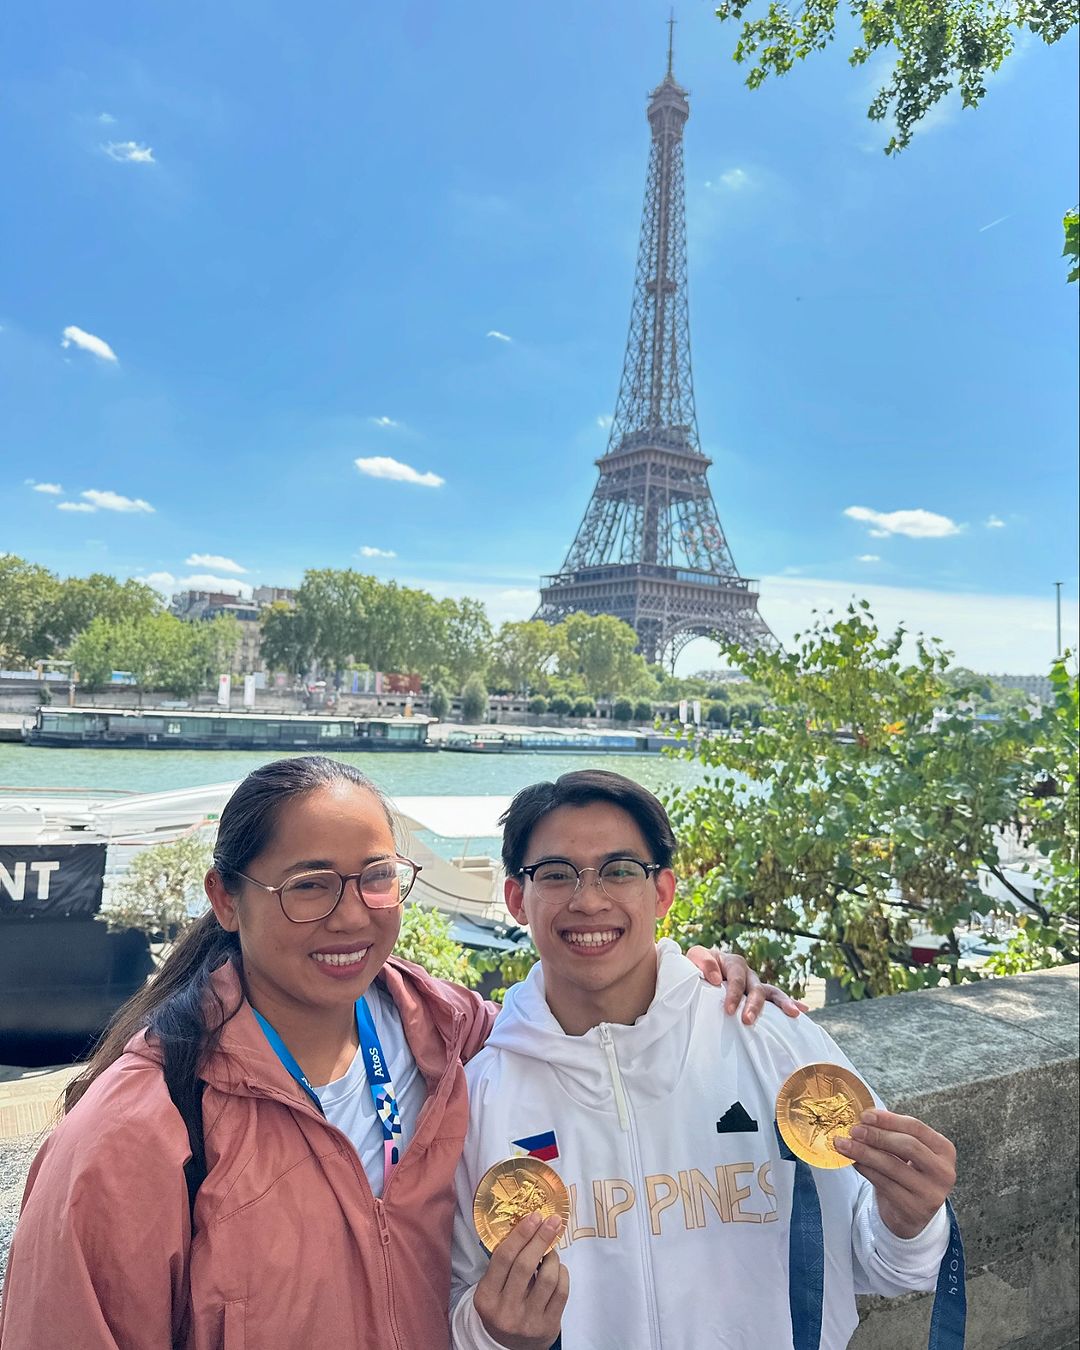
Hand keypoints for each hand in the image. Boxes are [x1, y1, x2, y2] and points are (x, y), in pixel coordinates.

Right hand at [473, 1211, 568, 1349]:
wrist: (510, 1346)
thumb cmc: (501, 1306)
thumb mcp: (492, 1288)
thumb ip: (505, 1264)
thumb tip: (529, 1226)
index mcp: (486, 1298)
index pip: (503, 1259)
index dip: (520, 1234)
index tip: (534, 1216)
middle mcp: (506, 1311)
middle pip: (525, 1265)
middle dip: (541, 1238)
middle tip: (551, 1220)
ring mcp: (528, 1321)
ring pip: (547, 1278)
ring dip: (553, 1257)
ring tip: (552, 1249)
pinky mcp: (548, 1327)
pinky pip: (561, 1292)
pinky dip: (562, 1273)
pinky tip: (558, 1268)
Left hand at [685, 946, 808, 1023]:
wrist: (700, 972)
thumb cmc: (697, 966)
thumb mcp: (695, 958)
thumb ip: (703, 962)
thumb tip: (716, 978)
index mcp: (734, 962)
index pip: (737, 978)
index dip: (734, 994)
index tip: (728, 1010)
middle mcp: (749, 973)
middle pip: (756, 988)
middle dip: (754, 1005)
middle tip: (747, 1020)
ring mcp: (756, 985)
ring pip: (772, 993)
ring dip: (782, 1003)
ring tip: (793, 1013)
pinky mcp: (759, 996)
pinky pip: (776, 999)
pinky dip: (790, 1002)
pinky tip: (803, 1011)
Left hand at [833, 1108, 956, 1238]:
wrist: (912, 1214)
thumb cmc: (909, 1173)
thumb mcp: (908, 1152)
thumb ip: (892, 1134)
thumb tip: (863, 1119)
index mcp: (944, 1150)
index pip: (916, 1128)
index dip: (889, 1119)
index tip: (865, 1115)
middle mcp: (943, 1172)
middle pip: (908, 1146)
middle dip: (877, 1136)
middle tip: (853, 1130)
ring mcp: (930, 1193)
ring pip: (892, 1166)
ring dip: (864, 1152)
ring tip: (844, 1144)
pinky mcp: (914, 1209)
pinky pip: (884, 1184)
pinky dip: (865, 1169)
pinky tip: (853, 1162)